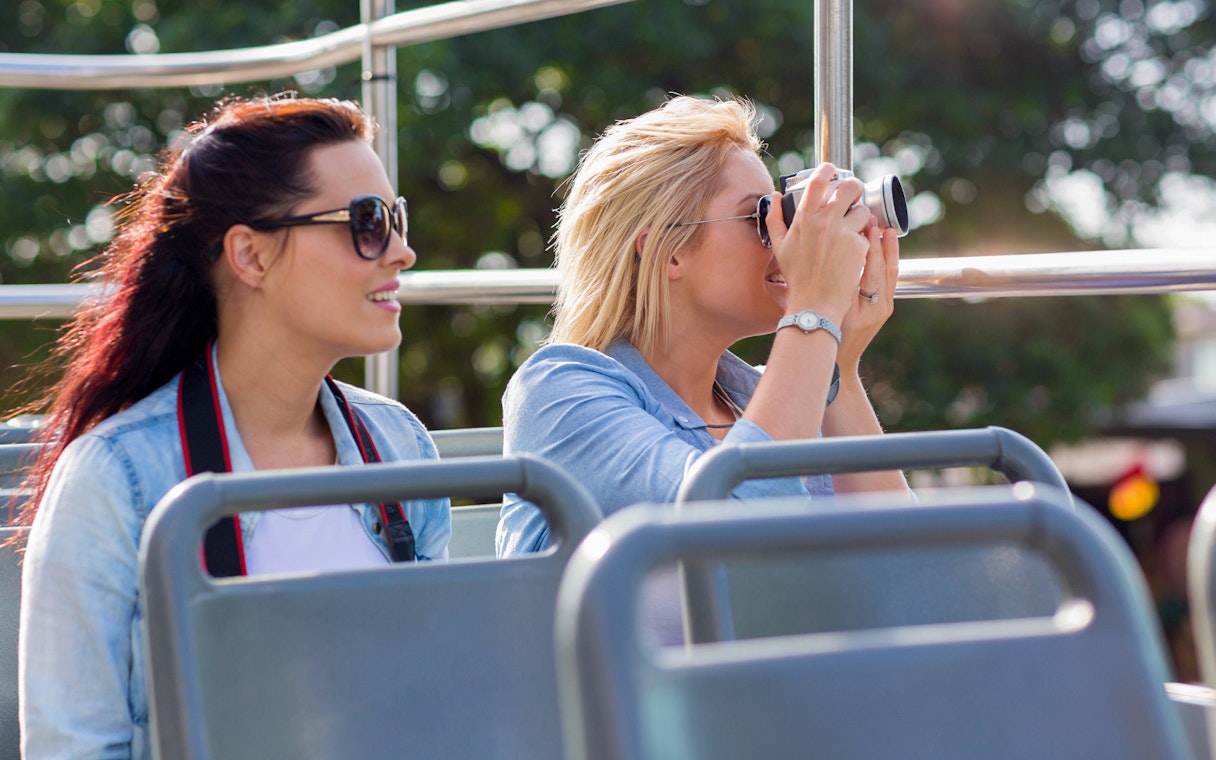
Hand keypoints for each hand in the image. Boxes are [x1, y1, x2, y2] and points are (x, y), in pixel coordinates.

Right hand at [765, 162, 870, 323]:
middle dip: (855, 188)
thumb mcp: (779, 246)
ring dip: (860, 218)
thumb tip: (775, 196)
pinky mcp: (858, 245)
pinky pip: (867, 234)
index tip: (832, 169)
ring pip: (862, 210)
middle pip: (850, 187)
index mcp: (804, 219)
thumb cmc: (797, 277)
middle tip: (854, 195)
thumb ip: (775, 218)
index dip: (827, 170)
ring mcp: (843, 233)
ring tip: (852, 232)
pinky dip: (863, 240)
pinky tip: (854, 253)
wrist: (815, 302)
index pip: (818, 182)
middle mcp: (824, 221)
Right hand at [838, 222, 898, 371]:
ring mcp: (885, 308)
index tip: (865, 227)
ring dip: (889, 250)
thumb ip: (837, 288)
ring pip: (892, 273)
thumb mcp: (830, 312)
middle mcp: (880, 308)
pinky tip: (885, 247)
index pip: (871, 271)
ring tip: (887, 229)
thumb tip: (841, 255)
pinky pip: (890, 280)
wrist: (841, 358)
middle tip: (875, 221)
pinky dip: (888, 261)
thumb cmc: (828, 336)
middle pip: (885, 269)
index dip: (869, 247)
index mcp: (864, 309)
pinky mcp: (886, 308)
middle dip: (881, 243)